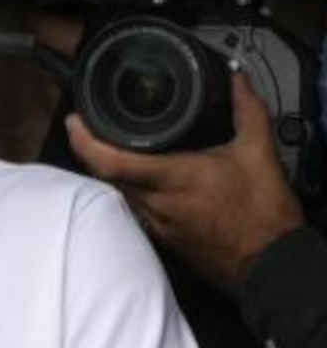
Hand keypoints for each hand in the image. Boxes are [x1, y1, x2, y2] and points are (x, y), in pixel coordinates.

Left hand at [66, 72, 303, 289]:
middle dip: (91, 149)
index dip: (84, 140)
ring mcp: (156, 224)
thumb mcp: (259, 154)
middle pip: (105, 175)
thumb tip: (239, 81)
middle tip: (88, 126)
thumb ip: (247, 110)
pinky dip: (129, 190)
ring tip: (110, 146)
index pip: (110, 161)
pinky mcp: (162, 238)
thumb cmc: (263, 217)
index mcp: (172, 178)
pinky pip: (134, 209)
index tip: (75, 121)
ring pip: (118, 192)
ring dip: (110, 171)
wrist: (272, 266)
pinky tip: (139, 180)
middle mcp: (156, 203)